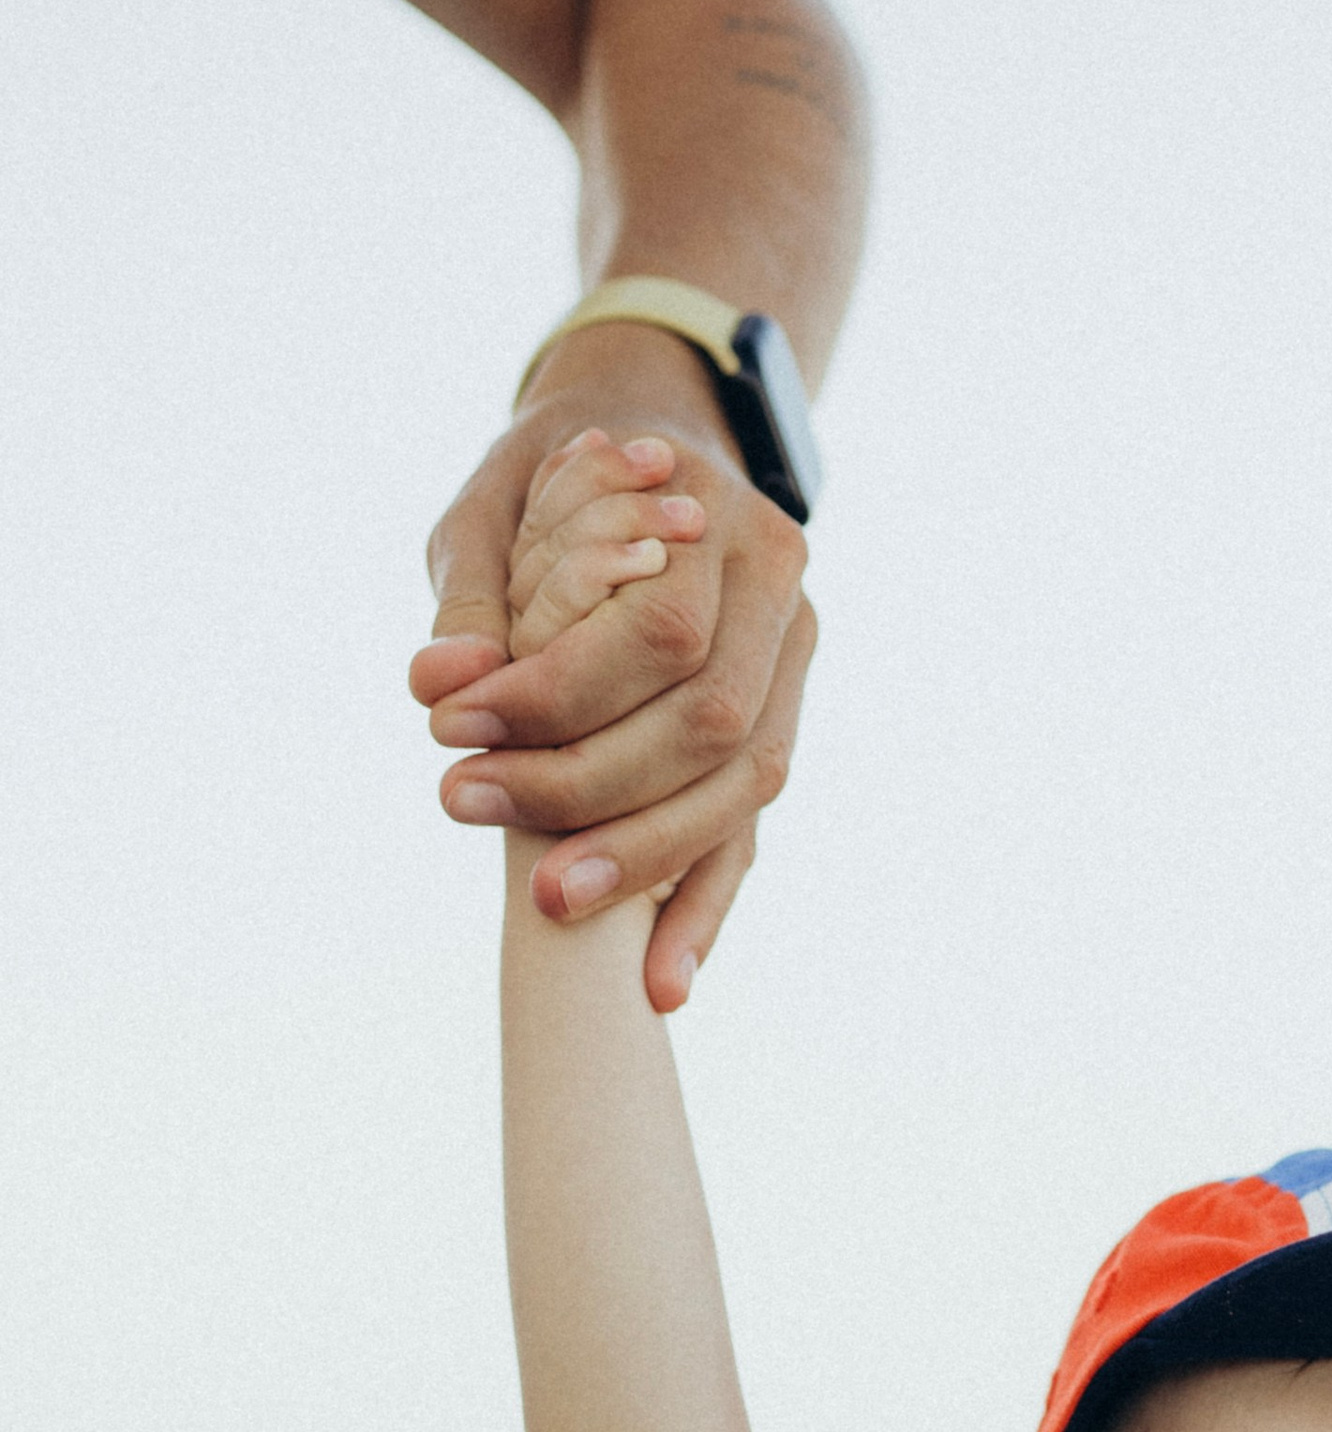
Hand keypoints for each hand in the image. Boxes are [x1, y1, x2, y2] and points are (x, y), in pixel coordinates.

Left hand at [409, 334, 816, 1013]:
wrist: (650, 450)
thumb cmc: (560, 478)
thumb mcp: (499, 502)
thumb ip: (474, 589)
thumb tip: (438, 685)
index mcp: (722, 518)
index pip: (660, 633)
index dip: (558, 692)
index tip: (450, 724)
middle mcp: (781, 594)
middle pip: (709, 725)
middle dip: (587, 784)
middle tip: (465, 806)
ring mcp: (793, 671)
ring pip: (740, 791)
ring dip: (642, 859)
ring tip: (545, 904)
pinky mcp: (777, 735)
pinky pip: (748, 836)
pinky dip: (702, 910)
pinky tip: (661, 981)